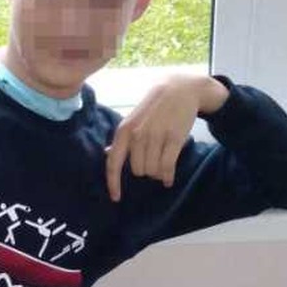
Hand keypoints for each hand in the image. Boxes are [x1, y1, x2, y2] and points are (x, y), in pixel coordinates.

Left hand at [105, 74, 228, 201]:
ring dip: (158, 173)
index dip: (113, 183)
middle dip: (146, 170)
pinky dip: (168, 176)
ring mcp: (156, 136)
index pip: (113, 163)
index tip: (116, 198)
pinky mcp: (174, 137)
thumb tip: (107, 154)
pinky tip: (169, 179)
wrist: (179, 89)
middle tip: (154, 161)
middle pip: (138, 171)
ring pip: (153, 171)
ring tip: (163, 163)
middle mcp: (137, 134)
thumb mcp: (132, 119)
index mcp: (123, 131)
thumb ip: (122, 138)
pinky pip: (167, 167)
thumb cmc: (153, 108)